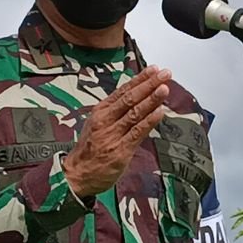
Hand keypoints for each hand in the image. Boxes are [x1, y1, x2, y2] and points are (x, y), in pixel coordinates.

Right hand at [64, 66, 170, 198]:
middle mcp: (106, 120)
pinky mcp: (120, 150)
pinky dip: (149, 121)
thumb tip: (136, 97)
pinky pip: (137, 132)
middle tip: (165, 74)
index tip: (154, 69)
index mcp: (101, 111)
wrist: (77, 174)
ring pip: (135, 113)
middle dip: (149, 84)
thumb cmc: (90, 148)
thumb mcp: (98, 124)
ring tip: (165, 88)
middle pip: (130, 98)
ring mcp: (113, 134)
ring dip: (151, 100)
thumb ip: (115, 111)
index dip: (140, 79)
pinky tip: (160, 112)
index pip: (123, 91)